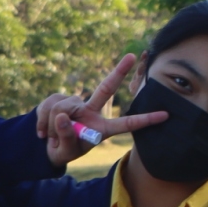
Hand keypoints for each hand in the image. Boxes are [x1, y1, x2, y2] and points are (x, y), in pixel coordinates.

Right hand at [35, 54, 165, 168]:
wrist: (42, 146)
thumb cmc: (63, 150)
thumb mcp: (66, 150)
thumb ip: (66, 135)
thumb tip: (64, 115)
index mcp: (102, 128)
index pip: (127, 123)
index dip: (145, 120)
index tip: (165, 115)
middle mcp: (92, 112)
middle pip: (106, 88)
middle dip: (119, 72)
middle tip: (133, 56)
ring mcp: (76, 104)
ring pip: (66, 106)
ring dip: (53, 123)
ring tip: (50, 135)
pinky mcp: (58, 99)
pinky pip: (50, 105)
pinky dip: (43, 119)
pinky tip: (43, 129)